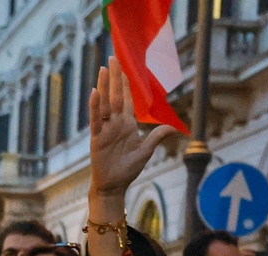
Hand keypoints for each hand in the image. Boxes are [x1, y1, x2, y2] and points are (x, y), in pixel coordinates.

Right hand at [89, 56, 178, 200]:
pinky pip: (96, 119)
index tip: (122, 67)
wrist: (114, 185)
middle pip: (115, 95)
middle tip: (112, 58)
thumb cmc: (128, 169)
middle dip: (114, 77)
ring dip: (104, 86)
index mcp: (127, 124)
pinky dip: (95, 106)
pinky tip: (94, 93)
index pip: (126, 98)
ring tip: (103, 69)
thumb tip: (172, 128)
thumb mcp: (146, 151)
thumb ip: (156, 137)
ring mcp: (105, 129)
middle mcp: (115, 123)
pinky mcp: (97, 137)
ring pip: (105, 103)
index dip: (124, 83)